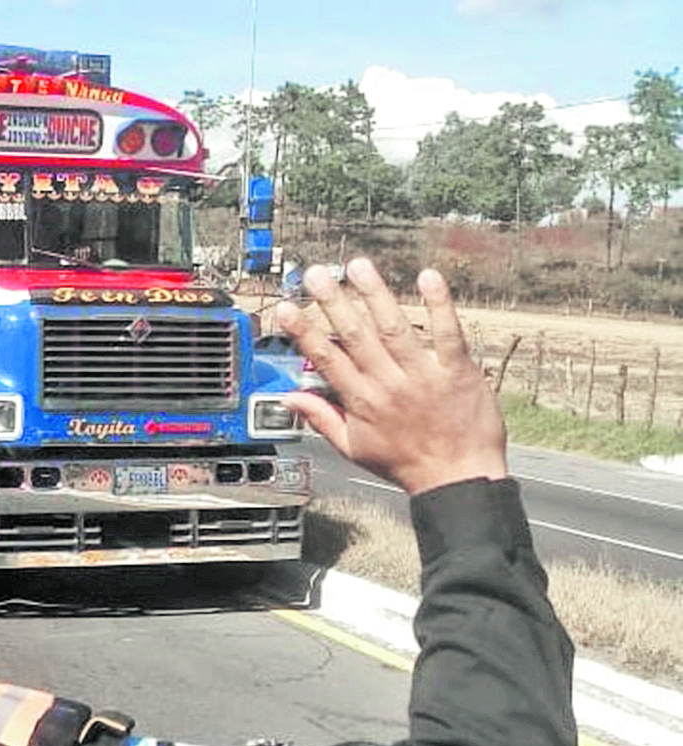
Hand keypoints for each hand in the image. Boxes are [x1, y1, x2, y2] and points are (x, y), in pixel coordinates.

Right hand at [277, 258, 508, 496]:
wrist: (458, 478)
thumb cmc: (407, 465)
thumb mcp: (354, 449)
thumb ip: (322, 419)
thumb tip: (290, 399)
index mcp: (361, 401)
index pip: (326, 360)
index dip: (304, 332)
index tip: (287, 308)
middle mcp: (388, 384)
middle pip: (355, 336)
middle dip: (333, 302)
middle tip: (316, 274)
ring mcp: (423, 375)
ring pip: (393, 328)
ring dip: (375, 294)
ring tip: (358, 266)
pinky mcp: (457, 371)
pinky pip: (446, 332)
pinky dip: (438, 304)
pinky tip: (427, 277)